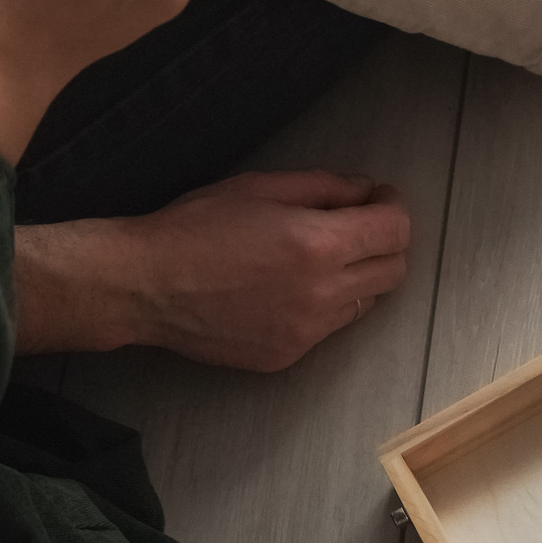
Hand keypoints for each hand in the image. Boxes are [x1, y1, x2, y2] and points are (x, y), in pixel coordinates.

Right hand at [108, 169, 411, 369]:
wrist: (146, 286)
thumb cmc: (194, 228)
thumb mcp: (259, 187)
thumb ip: (322, 187)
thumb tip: (363, 191)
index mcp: (318, 245)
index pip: (395, 230)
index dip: (392, 207)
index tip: (379, 197)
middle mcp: (322, 294)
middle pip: (393, 270)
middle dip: (384, 241)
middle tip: (356, 223)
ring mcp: (307, 332)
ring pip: (366, 302)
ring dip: (357, 274)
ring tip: (316, 256)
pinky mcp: (288, 356)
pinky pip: (329, 328)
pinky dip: (324, 304)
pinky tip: (286, 287)